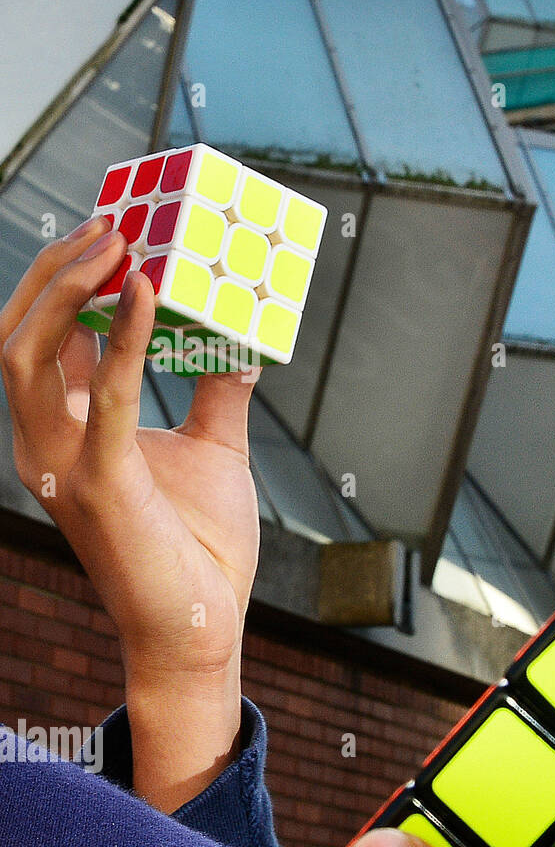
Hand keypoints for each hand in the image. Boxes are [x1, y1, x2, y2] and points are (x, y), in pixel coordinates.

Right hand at [0, 217, 261, 809]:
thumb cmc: (200, 546)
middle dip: (55, 269)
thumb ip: (216, 392)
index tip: (109, 230)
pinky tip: (153, 290)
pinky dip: (125, 337)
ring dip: (70, 286)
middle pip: (17, 332)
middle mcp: (46, 443)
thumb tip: (240, 342)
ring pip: (28, 351)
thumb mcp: (213, 450)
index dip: (64, 280)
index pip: (43, 339)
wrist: (200, 626)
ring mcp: (62, 464)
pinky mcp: (99, 483)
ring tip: (120, 240)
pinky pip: (102, 394)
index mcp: (66, 434)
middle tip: (111, 221)